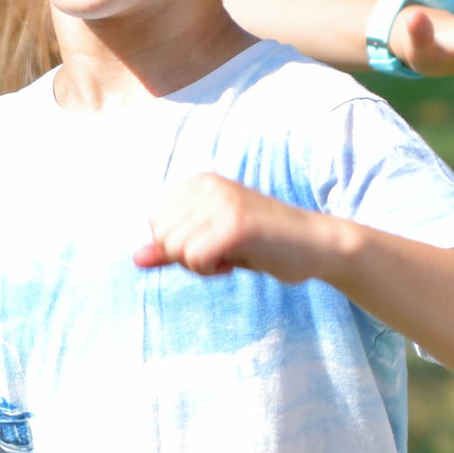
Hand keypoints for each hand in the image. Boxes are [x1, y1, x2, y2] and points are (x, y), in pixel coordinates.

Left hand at [135, 171, 311, 282]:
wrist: (317, 245)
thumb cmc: (265, 244)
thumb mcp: (212, 241)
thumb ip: (174, 248)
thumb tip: (136, 258)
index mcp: (199, 182)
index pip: (155, 223)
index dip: (180, 246)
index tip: (214, 244)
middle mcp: (208, 185)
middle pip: (162, 237)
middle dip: (187, 257)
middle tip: (223, 253)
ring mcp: (223, 202)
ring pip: (176, 249)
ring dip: (201, 265)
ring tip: (233, 254)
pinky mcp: (236, 224)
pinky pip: (195, 259)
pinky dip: (211, 270)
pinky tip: (237, 261)